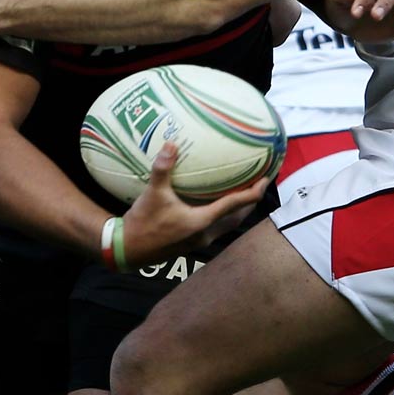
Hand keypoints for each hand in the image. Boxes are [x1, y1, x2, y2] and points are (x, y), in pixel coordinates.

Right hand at [116, 144, 269, 265]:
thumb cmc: (142, 222)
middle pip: (237, 218)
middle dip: (250, 203)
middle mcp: (206, 233)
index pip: (235, 204)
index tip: (266, 178)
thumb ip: (163, 169)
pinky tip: (216, 207)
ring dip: (238, 212)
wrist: (127, 249)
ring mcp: (199, 241)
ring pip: (228, 225)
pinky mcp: (191, 244)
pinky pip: (216, 228)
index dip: (253, 191)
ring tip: (243, 195)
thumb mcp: (153, 193)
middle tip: (258, 185)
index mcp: (202, 221)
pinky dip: (223, 217)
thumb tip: (171, 144)